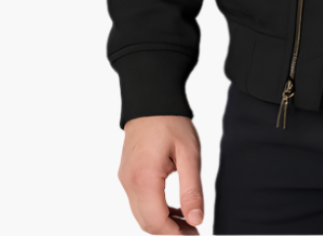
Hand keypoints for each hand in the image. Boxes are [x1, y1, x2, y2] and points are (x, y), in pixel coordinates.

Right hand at [118, 115, 203, 234]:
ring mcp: (125, 179)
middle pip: (147, 223)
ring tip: (188, 222)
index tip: (195, 235)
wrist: (151, 100)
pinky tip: (175, 209)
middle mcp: (129, 183)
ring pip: (141, 215)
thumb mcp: (189, 153)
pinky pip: (139, 202)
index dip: (175, 234)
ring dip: (163, 223)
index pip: (156, 222)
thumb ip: (192, 189)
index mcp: (144, 178)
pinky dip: (155, 211)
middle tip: (194, 231)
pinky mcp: (127, 175)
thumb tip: (196, 220)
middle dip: (169, 232)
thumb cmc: (171, 122)